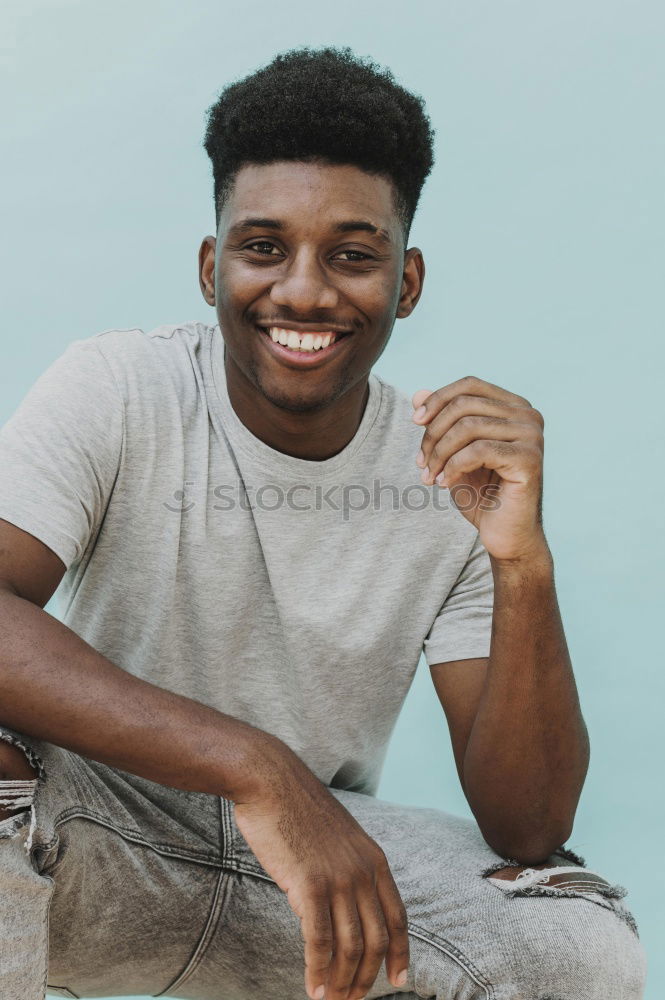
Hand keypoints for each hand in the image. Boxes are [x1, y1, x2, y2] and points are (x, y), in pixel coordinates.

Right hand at [233, 742, 408, 999]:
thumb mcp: (337, 837)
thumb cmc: (296, 808)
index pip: (398, 917)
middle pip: (376, 939)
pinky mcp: (309, 884)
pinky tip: (313, 988)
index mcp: (374, 859)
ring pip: (350, 946)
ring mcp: (338, 878)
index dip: (400, 953)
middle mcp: (363, 871)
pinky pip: (320, 941)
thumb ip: (347, 868)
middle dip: (366, 977)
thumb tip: (343, 902)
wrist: (271, 782)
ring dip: (342, 982)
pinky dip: (318, 970)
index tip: (398, 980)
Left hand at [412, 375, 547, 562]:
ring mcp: (532, 436)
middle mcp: (528, 415)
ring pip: (468, 427)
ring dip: (440, 453)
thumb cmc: (482, 494)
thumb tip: (417, 394)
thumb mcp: (452, 453)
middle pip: (465, 404)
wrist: (505, 536)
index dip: (438, 399)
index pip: (469, 385)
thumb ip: (440, 422)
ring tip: (429, 476)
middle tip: (420, 462)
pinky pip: (478, 451)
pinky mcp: (529, 459)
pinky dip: (453, 467)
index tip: (415, 421)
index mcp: (514, 407)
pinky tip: (444, 484)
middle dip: (434, 432)